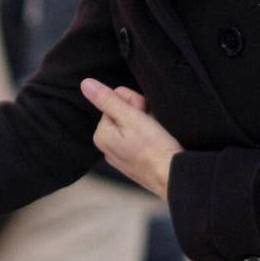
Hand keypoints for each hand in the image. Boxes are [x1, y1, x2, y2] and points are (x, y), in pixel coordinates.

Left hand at [81, 79, 181, 198]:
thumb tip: (85, 83)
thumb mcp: (130, 117)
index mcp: (101, 135)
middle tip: (153, 124)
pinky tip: (157, 143)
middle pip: (124, 112)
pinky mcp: (135, 161)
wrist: (174, 177)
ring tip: (157, 135)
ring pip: (134, 123)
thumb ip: (107, 99)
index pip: (116, 101)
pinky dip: (151, 135)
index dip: (135, 103)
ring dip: (148, 123)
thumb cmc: (154, 147)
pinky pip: (141, 138)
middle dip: (141, 113)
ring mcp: (121, 155)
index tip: (145, 114)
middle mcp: (107, 146)